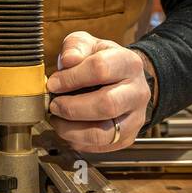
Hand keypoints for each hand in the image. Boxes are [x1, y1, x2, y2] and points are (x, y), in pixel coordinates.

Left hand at [45, 31, 153, 152]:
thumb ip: (76, 46)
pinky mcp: (127, 137)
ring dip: (72, 130)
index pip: (100, 69)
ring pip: (104, 133)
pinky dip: (79, 142)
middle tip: (54, 105)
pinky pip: (101, 147)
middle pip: (106, 104)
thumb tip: (69, 60)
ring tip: (57, 121)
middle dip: (72, 108)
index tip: (53, 83)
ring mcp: (135, 117)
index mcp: (128, 63)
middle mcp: (138, 92)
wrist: (123, 79)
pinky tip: (69, 130)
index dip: (71, 78)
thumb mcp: (89, 45)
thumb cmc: (102, 62)